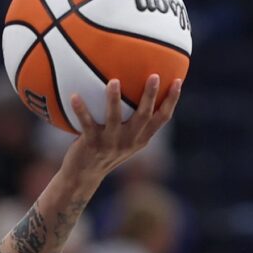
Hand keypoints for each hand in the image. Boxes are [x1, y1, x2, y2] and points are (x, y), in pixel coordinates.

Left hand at [61, 74, 181, 178]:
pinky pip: (86, 124)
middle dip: (149, 96)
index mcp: (141, 138)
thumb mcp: (125, 139)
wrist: (84, 176)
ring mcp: (110, 143)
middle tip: (154, 76)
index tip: (178, 81)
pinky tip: (74, 96)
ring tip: (113, 81)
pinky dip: (81, 110)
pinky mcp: (91, 144)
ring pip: (114, 119)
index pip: (162, 118)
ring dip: (113, 100)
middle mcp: (129, 141)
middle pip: (143, 116)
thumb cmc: (106, 151)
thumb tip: (134, 86)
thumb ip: (134, 121)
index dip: (171, 101)